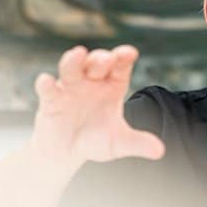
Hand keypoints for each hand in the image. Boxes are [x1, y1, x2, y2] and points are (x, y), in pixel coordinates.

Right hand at [31, 45, 164, 165]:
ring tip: (78, 54)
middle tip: (107, 59)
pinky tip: (46, 81)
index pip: (120, 67)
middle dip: (101, 59)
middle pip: (96, 63)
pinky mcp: (51, 100)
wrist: (67, 154)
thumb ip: (138, 143)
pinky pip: (48, 89)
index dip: (123, 58)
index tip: (129, 53)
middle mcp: (91, 81)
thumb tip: (160, 151)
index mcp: (112, 86)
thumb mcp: (118, 143)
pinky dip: (46, 84)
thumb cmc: (96, 141)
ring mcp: (70, 88)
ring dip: (74, 62)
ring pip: (71, 69)